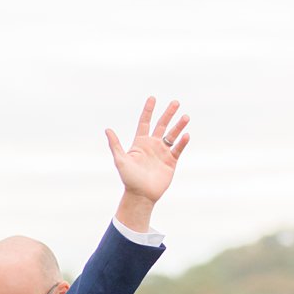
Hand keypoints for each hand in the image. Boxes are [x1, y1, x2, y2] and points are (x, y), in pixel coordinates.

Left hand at [106, 97, 189, 228]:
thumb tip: (107, 129)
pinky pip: (178, 149)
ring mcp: (162, 153)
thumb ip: (115, 144)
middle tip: (176, 102)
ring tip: (186, 116)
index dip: (148, 111)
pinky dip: (182, 142)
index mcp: (140, 143)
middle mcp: (152, 145)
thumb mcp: (120, 160)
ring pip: (172, 135)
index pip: (144, 122)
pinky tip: (186, 135)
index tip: (152, 98)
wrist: (141, 195)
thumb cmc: (129, 178)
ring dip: (179, 126)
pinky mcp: (171, 162)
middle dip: (168, 114)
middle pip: (162, 125)